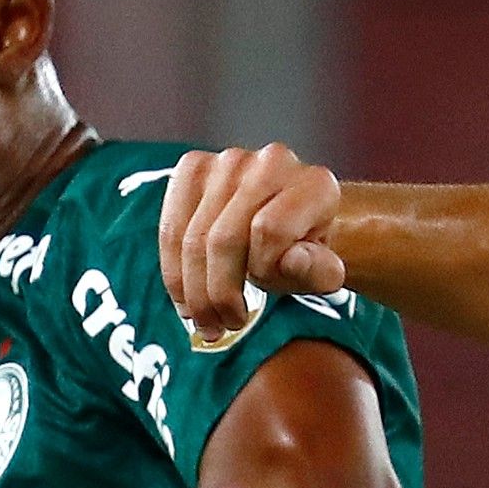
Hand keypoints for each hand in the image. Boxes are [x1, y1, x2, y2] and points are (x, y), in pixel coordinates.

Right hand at [158, 144, 345, 334]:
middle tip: (221, 327)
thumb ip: (315, 271)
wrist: (290, 221)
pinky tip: (184, 297)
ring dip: (192, 290)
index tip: (261, 299)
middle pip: (223, 238)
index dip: (260, 272)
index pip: (270, 230)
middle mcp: (272, 162)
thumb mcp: (319, 272)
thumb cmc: (303, 250)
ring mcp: (230, 160)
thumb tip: (289, 260)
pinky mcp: (195, 167)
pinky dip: (174, 269)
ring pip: (192, 237)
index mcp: (314, 185)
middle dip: (217, 293)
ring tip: (204, 320)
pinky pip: (170, 226)